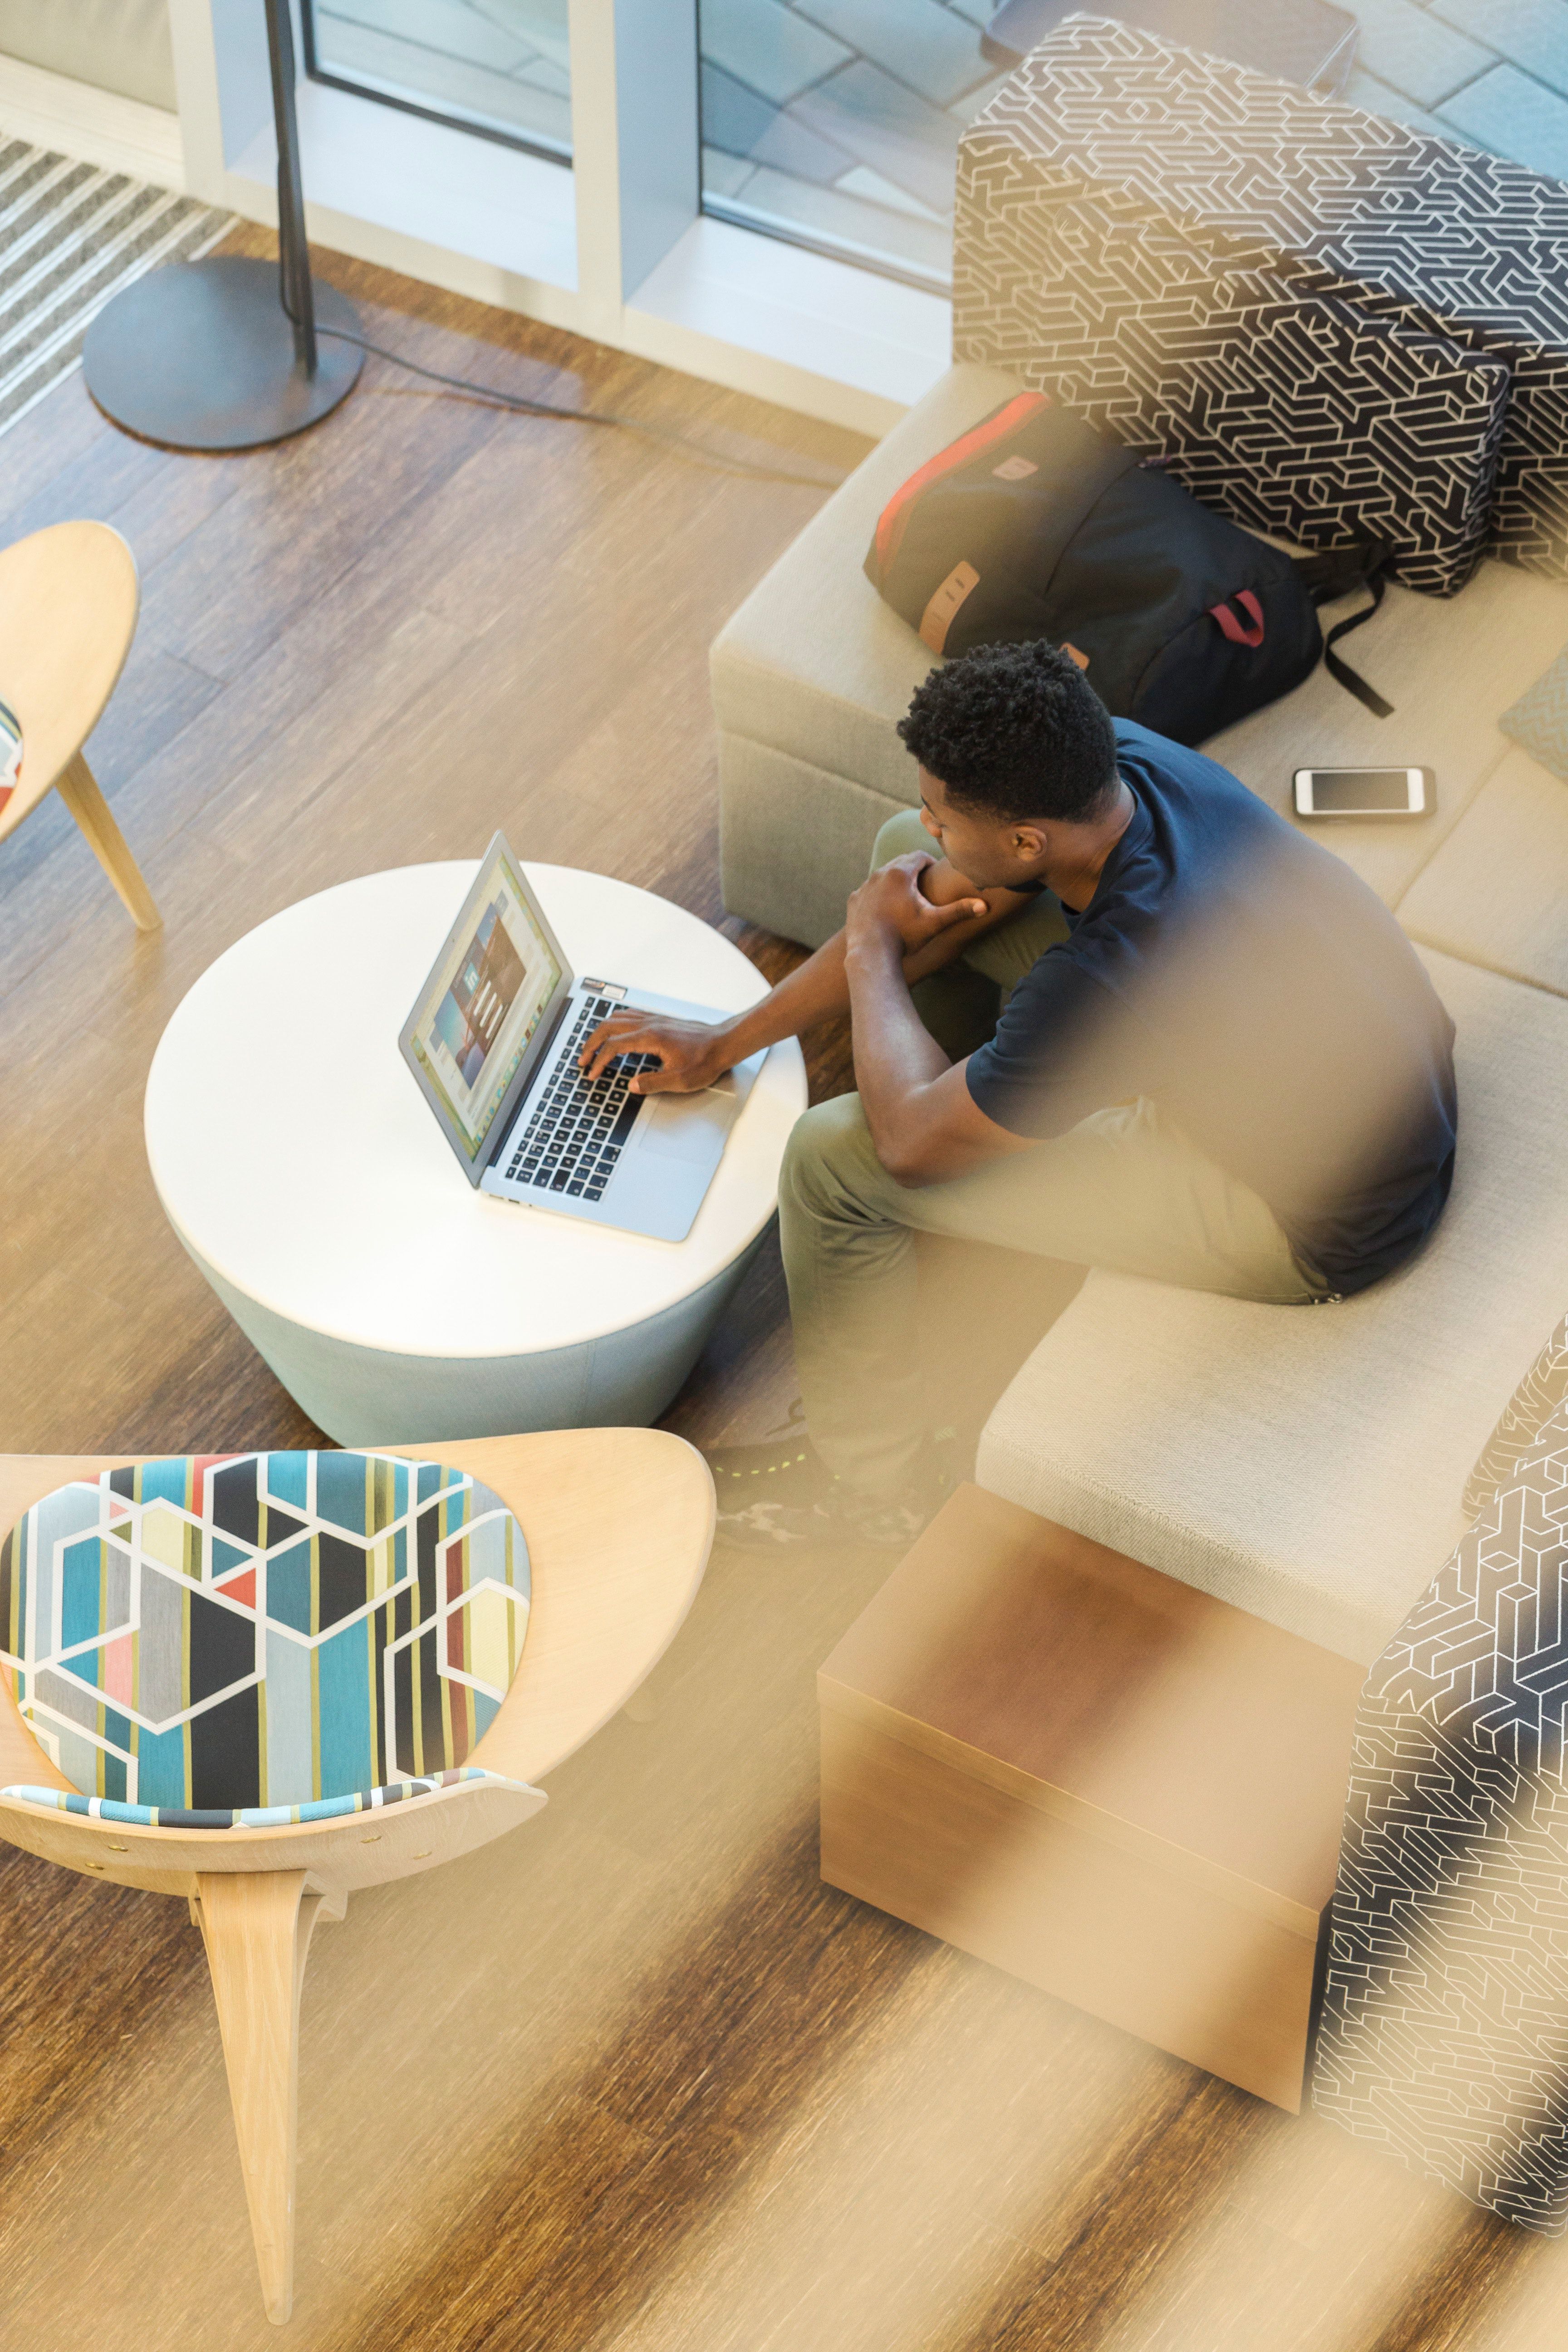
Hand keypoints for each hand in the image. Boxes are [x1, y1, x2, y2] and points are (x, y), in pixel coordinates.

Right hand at [578, 1008, 728, 1093]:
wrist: (724, 1043)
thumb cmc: (706, 1060)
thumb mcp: (680, 1080)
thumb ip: (652, 1083)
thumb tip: (631, 1085)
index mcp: (651, 1038)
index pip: (614, 1047)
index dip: (598, 1061)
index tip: (591, 1073)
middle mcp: (649, 1024)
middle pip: (608, 1027)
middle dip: (591, 1043)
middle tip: (582, 1059)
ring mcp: (654, 1019)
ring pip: (617, 1018)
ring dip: (600, 1031)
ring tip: (592, 1046)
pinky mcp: (659, 1019)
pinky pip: (629, 1015)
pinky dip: (614, 1023)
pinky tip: (614, 1031)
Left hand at [846, 852, 986, 955]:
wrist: (871, 953)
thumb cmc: (905, 936)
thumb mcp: (934, 922)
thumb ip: (959, 911)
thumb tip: (985, 906)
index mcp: (901, 873)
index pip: (919, 856)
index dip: (930, 862)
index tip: (935, 873)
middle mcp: (880, 874)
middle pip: (900, 862)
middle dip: (912, 870)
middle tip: (923, 882)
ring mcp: (864, 886)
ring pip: (883, 875)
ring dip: (895, 881)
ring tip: (905, 895)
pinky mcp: (854, 899)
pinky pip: (868, 889)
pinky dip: (878, 893)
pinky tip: (885, 906)